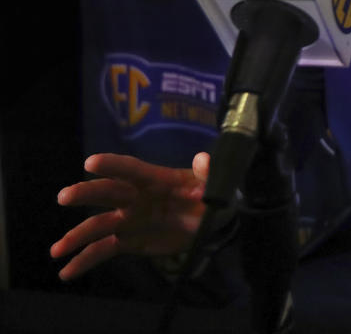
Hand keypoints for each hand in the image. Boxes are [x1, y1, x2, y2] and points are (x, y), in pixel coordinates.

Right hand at [50, 152, 208, 280]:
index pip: (132, 169)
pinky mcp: (129, 241)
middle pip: (107, 193)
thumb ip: (208, 173)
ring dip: (77, 235)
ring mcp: (130, 220)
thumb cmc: (211, 197)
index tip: (91, 162)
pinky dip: (85, 260)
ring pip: (98, 225)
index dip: (113, 165)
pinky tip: (66, 273)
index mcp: (156, 179)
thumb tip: (203, 157)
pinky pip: (103, 250)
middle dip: (86, 193)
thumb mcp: (215, 184)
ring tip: (57, 249)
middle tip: (64, 197)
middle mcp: (136, 198)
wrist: (211, 223)